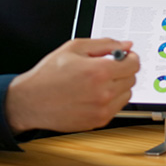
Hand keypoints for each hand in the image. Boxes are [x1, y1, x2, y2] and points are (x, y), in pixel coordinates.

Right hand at [5, 39, 138, 133]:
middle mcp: (104, 93)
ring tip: (98, 82)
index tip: (125, 57)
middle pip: (132, 79)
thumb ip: (104, 44)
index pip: (134, 64)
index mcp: (99, 71)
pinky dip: (111, 100)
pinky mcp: (98, 121)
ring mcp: (102, 109)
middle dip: (123, 70)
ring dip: (118, 86)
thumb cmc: (48, 75)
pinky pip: (117, 107)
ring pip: (127, 94)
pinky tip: (94, 94)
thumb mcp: (74, 48)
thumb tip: (125, 45)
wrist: (32, 101)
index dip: (130, 57)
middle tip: (106, 68)